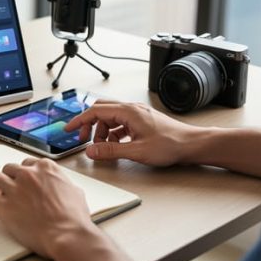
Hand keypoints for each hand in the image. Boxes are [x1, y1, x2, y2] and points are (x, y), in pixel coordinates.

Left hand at [0, 158, 98, 258]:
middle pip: (9, 169)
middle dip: (8, 178)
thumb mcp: (75, 192)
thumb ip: (63, 184)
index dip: (23, 173)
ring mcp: (15, 189)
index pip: (28, 163)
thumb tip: (61, 186)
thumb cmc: (74, 218)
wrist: (67, 235)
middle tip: (7, 187)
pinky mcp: (4, 206)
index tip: (21, 179)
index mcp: (46, 168)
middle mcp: (28, 175)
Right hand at [64, 101, 199, 166]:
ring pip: (111, 118)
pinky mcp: (142, 121)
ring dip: (103, 132)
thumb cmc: (170, 144)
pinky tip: (118, 145)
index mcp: (128, 112)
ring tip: (105, 148)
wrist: (192, 144)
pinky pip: (121, 123)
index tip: (69, 129)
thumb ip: (110, 150)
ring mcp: (137, 114)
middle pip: (101, 111)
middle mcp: (131, 109)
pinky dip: (114, 134)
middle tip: (83, 140)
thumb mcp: (136, 151)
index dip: (79, 121)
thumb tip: (91, 150)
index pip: (95, 111)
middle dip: (90, 126)